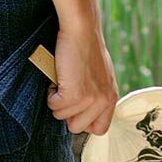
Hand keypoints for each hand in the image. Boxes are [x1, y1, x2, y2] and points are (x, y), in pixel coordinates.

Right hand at [46, 20, 118, 135]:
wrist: (81, 32)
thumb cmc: (87, 49)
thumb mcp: (100, 76)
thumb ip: (96, 95)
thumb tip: (81, 110)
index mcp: (111, 98)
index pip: (99, 128)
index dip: (82, 121)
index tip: (75, 108)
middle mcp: (103, 101)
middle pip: (77, 127)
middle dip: (67, 112)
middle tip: (65, 93)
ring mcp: (89, 100)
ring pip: (62, 116)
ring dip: (56, 100)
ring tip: (62, 81)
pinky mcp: (74, 95)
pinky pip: (54, 106)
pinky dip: (50, 94)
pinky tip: (56, 80)